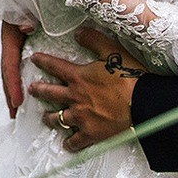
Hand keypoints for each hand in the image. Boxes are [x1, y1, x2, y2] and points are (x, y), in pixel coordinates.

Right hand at [0, 18, 38, 117]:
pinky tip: (28, 88)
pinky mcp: (27, 40)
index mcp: (11, 32)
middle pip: (8, 70)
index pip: (10, 62)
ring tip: (18, 107)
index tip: (17, 101)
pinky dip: (22, 77)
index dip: (12, 83)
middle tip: (14, 112)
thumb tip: (27, 27)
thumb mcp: (25, 2)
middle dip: (10, 91)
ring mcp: (19, 40)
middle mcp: (13, 38)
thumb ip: (25, 14)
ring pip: (14, 67)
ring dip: (14, 87)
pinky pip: (22, 62)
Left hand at [26, 28, 137, 150]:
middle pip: (49, 94)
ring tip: (45, 117)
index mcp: (78, 77)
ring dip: (49, 118)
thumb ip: (94, 40)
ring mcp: (81, 117)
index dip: (42, 61)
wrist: (144, 104)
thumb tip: (78, 32)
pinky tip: (66, 144)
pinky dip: (70, 143)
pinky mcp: (91, 133)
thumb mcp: (112, 51)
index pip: (54, 67)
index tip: (34, 59)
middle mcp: (75, 97)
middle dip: (38, 90)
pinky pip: (75, 141)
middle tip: (32, 89)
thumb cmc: (130, 77)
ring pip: (57, 118)